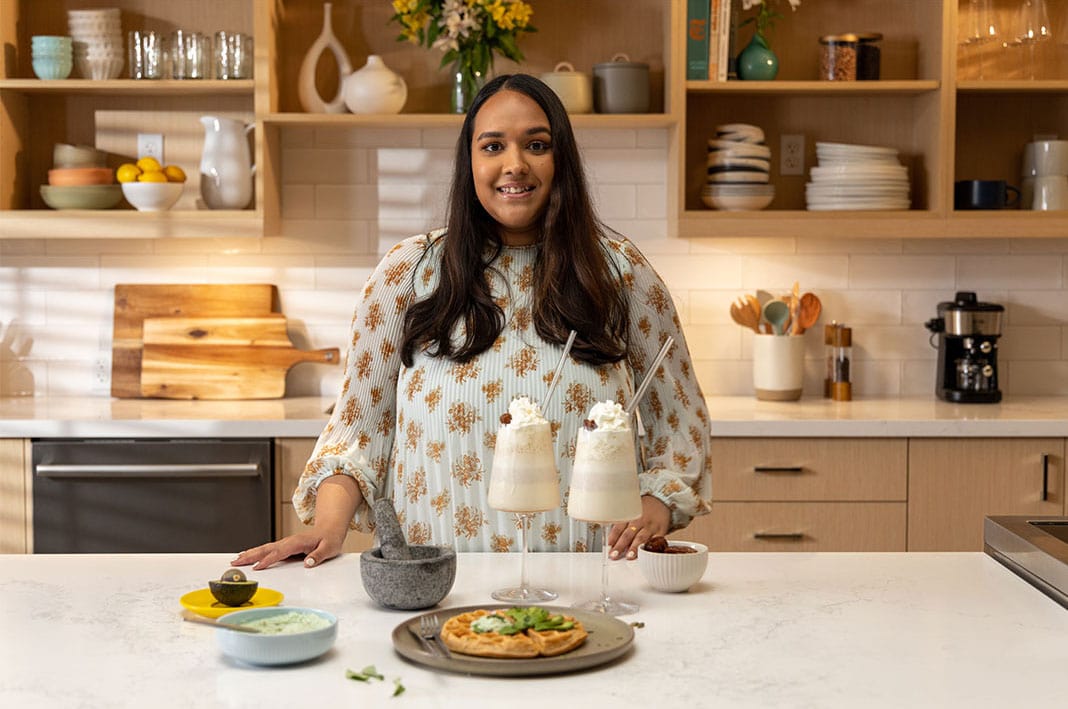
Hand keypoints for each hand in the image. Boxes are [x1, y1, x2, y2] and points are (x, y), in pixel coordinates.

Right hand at [231, 529, 345, 570]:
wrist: (330, 529)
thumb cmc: (330, 539)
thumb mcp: (329, 548)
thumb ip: (319, 556)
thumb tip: (308, 563)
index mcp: (298, 542)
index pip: (280, 552)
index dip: (268, 560)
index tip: (257, 567)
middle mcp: (289, 541)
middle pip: (266, 549)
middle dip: (250, 555)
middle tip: (236, 562)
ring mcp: (286, 543)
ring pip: (265, 548)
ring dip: (250, 554)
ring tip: (236, 560)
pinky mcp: (285, 547)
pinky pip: (268, 550)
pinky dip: (256, 553)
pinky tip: (248, 557)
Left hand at [607, 495, 670, 560]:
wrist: (661, 503)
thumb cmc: (643, 510)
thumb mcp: (630, 512)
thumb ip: (621, 525)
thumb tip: (611, 543)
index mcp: (629, 516)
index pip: (618, 528)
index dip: (613, 538)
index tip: (608, 547)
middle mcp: (639, 521)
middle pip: (628, 534)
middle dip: (620, 545)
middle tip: (614, 555)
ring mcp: (650, 526)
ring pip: (641, 538)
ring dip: (634, 548)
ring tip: (629, 556)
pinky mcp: (661, 532)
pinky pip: (655, 541)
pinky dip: (650, 548)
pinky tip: (646, 554)